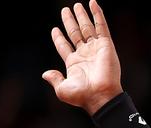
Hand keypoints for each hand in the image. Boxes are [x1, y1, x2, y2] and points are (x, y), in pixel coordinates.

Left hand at [43, 0, 122, 114]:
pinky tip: (93, 4)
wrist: (100, 95)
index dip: (59, 38)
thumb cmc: (81, 95)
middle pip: (74, 33)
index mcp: (73, 64)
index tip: (54, 29)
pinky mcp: (106, 45)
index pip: (64, 46)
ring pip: (87, 28)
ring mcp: (95, 48)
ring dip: (82, 16)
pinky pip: (101, 26)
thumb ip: (54, 79)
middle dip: (70, 22)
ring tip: (76, 5)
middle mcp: (84, 54)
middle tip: (65, 10)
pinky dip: (97, 14)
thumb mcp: (62, 89)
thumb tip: (45, 74)